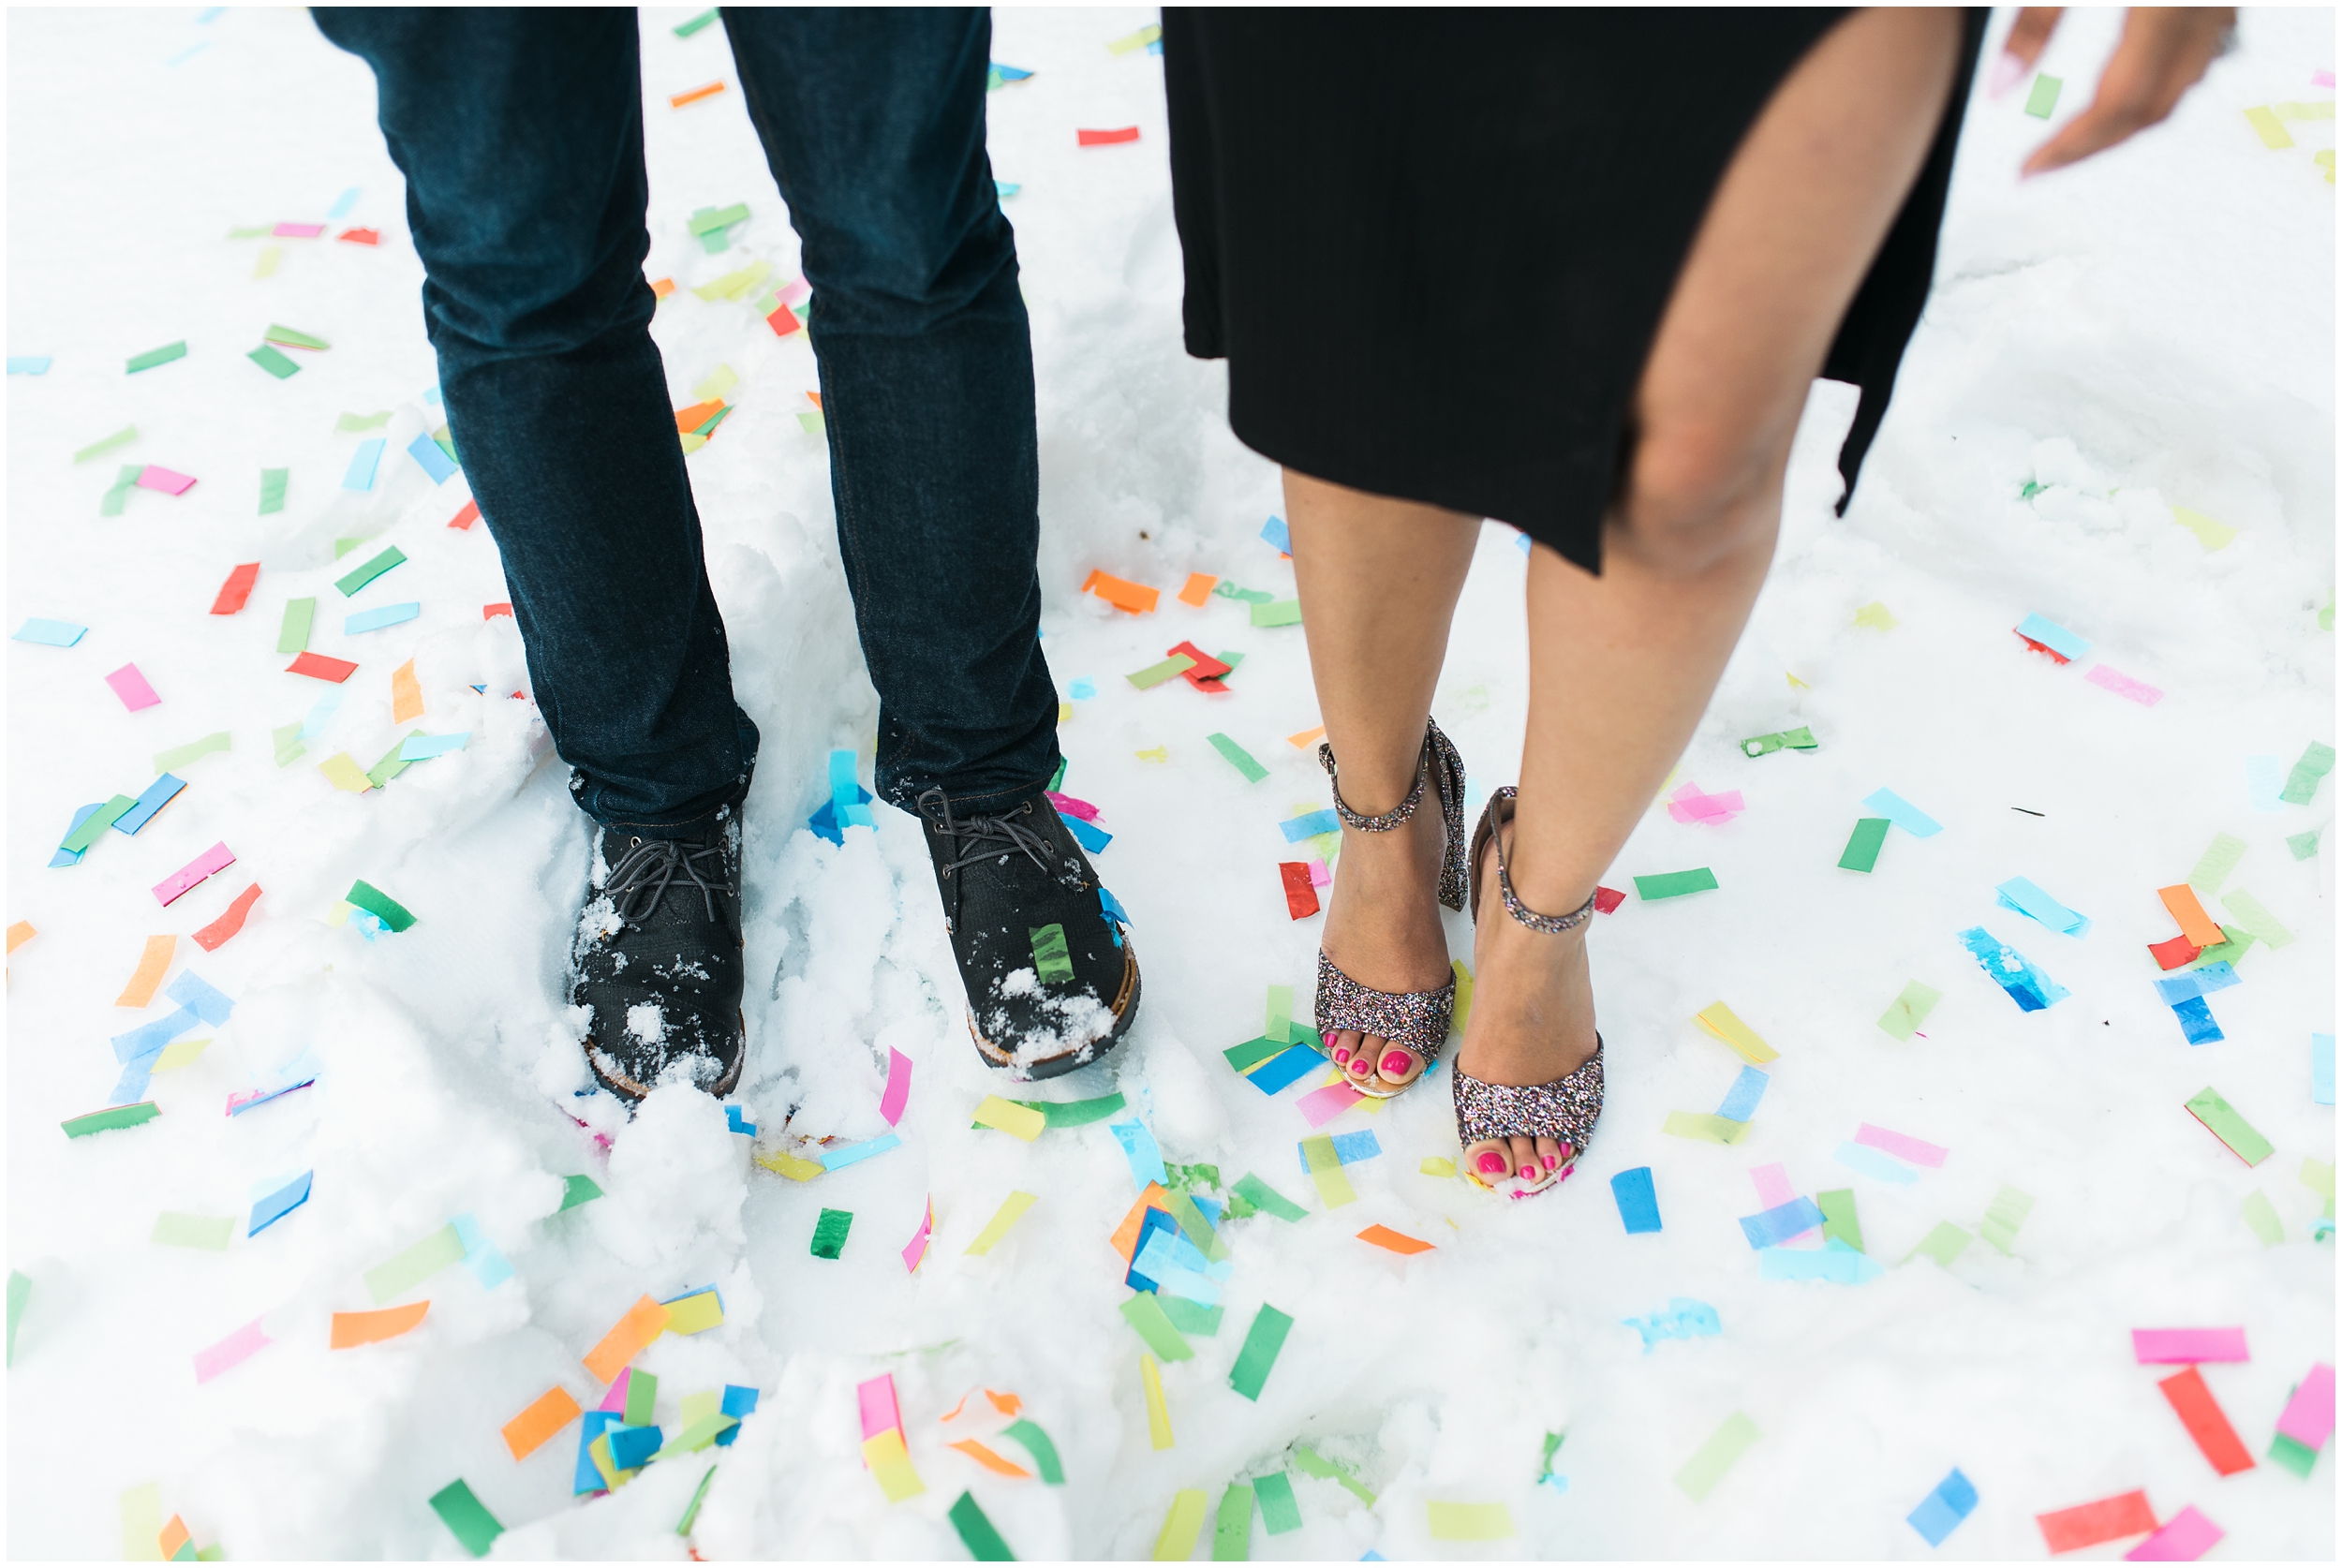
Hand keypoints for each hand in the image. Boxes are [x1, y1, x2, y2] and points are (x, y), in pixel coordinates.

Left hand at [1998, 7, 2236, 176]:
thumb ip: (2037, 21)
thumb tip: (1999, 86)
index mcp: (2166, 7)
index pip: (2117, 103)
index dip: (2069, 145)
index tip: (2027, 169)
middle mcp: (2205, 12)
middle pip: (2150, 109)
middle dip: (2092, 146)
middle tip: (2042, 166)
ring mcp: (2224, 6)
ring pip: (2180, 89)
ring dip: (2125, 123)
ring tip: (2071, 140)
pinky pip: (2195, 60)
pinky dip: (2155, 88)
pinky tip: (2119, 92)